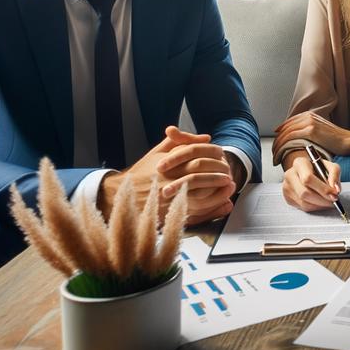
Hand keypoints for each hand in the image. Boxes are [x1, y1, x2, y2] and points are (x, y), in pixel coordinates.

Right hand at [98, 126, 234, 224]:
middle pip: (199, 170)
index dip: (212, 154)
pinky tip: (220, 203)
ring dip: (217, 188)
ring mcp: (167, 195)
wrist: (120, 195)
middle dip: (217, 170)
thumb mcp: (158, 152)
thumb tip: (206, 138)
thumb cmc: (141, 172)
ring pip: (199, 190)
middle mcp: (167, 176)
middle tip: (229, 171)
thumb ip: (182, 142)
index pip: (195, 153)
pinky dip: (210, 205)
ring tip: (228, 185)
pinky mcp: (168, 211)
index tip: (222, 155)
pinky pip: (194, 209)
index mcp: (166, 161)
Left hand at [273, 112, 349, 157]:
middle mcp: (308, 116)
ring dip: (277, 146)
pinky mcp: (310, 130)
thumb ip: (310, 133)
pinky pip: (291, 137)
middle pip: (285, 128)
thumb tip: (300, 140)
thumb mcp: (321, 133)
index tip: (275, 142)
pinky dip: (283, 147)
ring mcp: (309, 122)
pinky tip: (280, 155)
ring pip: (286, 133)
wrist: (348, 142)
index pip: (289, 123)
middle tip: (273, 152)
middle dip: (277, 141)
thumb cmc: (337, 141)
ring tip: (275, 157)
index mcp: (310, 116)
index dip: (280, 132)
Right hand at [280, 152, 342, 211]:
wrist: (307, 171)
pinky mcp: (287, 198)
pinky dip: (314, 207)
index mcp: (299, 163)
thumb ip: (334, 175)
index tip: (334, 194)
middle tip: (333, 201)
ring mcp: (287, 187)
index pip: (308, 178)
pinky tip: (320, 202)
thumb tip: (336, 189)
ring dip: (319, 205)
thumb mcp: (330, 166)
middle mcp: (290, 174)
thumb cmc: (319, 169)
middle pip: (304, 192)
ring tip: (328, 201)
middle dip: (322, 200)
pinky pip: (302, 207)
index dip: (322, 188)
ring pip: (304, 202)